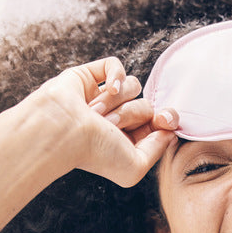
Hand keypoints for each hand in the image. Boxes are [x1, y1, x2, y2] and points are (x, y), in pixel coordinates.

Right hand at [11, 57, 178, 187]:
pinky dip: (116, 75)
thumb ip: (158, 150)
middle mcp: (115, 118)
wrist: (63, 131)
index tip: (163, 122)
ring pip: (133, 86)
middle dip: (133, 115)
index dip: (166, 119)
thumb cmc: (94, 153)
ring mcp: (102, 97)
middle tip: (109, 127)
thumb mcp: (135, 167)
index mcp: (127, 140)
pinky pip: (115, 65)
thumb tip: (169, 131)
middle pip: (147, 104)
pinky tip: (109, 89)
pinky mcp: (88, 76)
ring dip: (119, 102)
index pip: (159, 122)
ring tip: (97, 114)